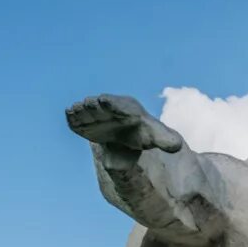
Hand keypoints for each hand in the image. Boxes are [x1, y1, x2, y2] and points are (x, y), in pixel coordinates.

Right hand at [65, 94, 185, 155]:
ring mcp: (98, 117)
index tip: (104, 100)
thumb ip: (165, 140)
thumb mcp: (156, 137)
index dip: (113, 104)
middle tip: (87, 104)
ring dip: (82, 111)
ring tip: (74, 111)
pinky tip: (69, 116)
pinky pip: (79, 121)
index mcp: (129, 110)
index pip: (121, 105)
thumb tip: (178, 146)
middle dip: (95, 106)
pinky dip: (74, 119)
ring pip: (88, 112)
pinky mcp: (88, 126)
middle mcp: (112, 110)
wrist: (132, 141)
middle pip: (102, 106)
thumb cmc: (145, 135)